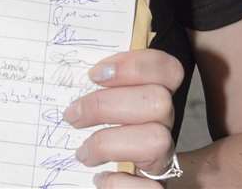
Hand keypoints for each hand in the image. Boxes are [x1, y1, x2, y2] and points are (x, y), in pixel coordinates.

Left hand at [64, 49, 184, 185]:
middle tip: (72, 116)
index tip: (93, 75)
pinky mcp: (158, 186)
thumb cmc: (100, 131)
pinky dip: (121, 184)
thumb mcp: (101, 101)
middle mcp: (166, 124)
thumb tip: (75, 69)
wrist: (115, 177)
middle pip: (159, 102)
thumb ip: (101, 84)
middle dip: (106, 106)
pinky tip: (102, 178)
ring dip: (108, 144)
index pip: (169, 69)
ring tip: (83, 152)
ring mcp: (166, 157)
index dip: (135, 66)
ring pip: (157, 140)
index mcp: (154, 95)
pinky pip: (152, 188)